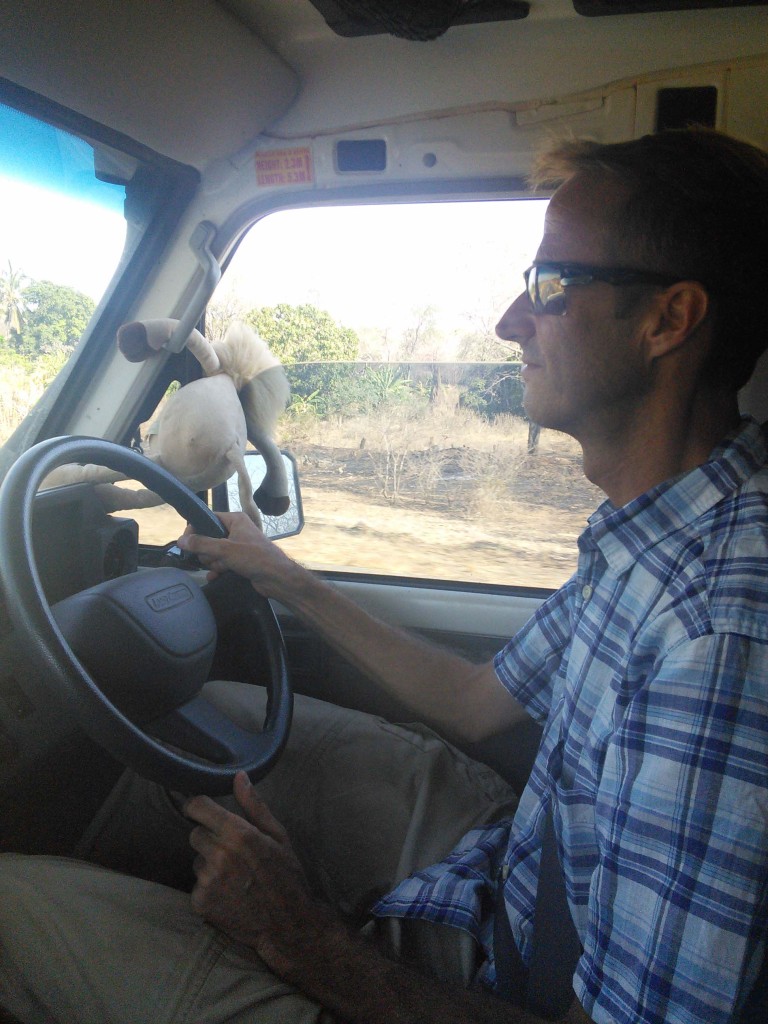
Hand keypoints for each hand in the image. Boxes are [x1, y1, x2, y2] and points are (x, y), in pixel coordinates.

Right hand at [177, 511, 299, 599]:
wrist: (276, 578)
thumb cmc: (254, 557)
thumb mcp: (225, 549)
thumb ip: (201, 544)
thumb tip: (180, 540)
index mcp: (235, 520)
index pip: (208, 518)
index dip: (196, 530)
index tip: (186, 542)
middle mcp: (236, 530)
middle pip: (209, 538)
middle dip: (208, 552)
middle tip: (213, 558)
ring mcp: (238, 546)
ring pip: (215, 552)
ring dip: (214, 562)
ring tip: (222, 568)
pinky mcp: (240, 561)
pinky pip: (221, 563)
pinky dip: (218, 570)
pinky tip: (215, 577)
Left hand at [184, 772, 333, 970]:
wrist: (288, 924)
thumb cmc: (287, 876)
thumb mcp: (279, 836)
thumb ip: (255, 806)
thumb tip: (239, 777)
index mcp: (239, 833)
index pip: (198, 807)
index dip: (196, 807)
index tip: (199, 810)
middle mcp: (220, 854)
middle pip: (195, 834)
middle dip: (210, 839)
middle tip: (231, 852)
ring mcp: (208, 880)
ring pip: (197, 861)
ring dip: (209, 865)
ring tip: (234, 877)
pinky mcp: (201, 902)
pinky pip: (197, 886)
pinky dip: (209, 889)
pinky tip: (229, 894)